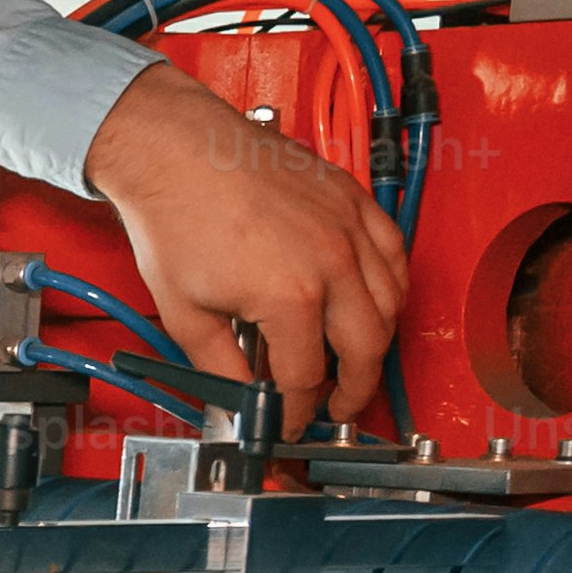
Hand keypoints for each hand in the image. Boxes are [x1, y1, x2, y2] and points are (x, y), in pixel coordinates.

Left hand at [79, 65, 404, 439]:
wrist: (177, 151)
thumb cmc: (176, 217)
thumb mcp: (185, 313)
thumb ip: (220, 368)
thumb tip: (239, 403)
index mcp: (291, 296)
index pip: (306, 377)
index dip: (295, 411)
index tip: (288, 421)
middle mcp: (332, 262)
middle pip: (367, 347)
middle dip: (354, 389)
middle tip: (338, 408)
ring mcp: (348, 227)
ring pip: (393, 301)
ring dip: (378, 339)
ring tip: (354, 361)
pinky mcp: (352, 200)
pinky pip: (395, 252)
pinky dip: (391, 284)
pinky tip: (372, 300)